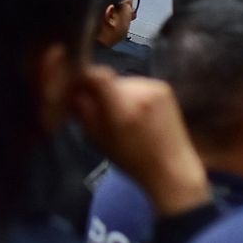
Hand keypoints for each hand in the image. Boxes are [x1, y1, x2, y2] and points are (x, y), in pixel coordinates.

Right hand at [70, 66, 208, 215]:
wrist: (171, 166)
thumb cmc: (131, 160)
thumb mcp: (99, 140)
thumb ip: (84, 112)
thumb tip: (71, 89)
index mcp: (122, 110)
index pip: (98, 75)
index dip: (84, 78)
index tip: (79, 90)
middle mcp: (140, 93)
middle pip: (108, 80)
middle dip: (102, 92)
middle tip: (102, 112)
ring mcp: (154, 88)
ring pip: (122, 82)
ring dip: (117, 93)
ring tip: (123, 116)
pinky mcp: (164, 86)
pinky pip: (137, 84)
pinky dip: (132, 95)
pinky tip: (138, 113)